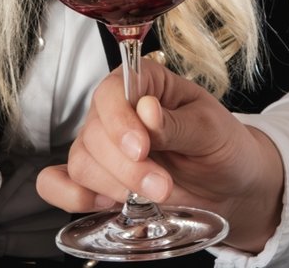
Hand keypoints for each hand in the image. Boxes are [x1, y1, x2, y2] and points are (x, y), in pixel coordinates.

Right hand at [36, 59, 286, 251]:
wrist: (229, 185)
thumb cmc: (222, 146)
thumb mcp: (211, 129)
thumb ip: (177, 122)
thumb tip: (147, 110)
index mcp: (145, 84)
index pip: (111, 92)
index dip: (119, 121)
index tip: (141, 149)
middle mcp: (117, 112)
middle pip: (93, 134)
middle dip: (127, 168)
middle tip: (162, 185)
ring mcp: (102, 147)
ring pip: (81, 163)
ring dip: (114, 187)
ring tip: (154, 195)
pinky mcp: (96, 180)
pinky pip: (58, 184)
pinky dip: (70, 197)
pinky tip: (100, 203)